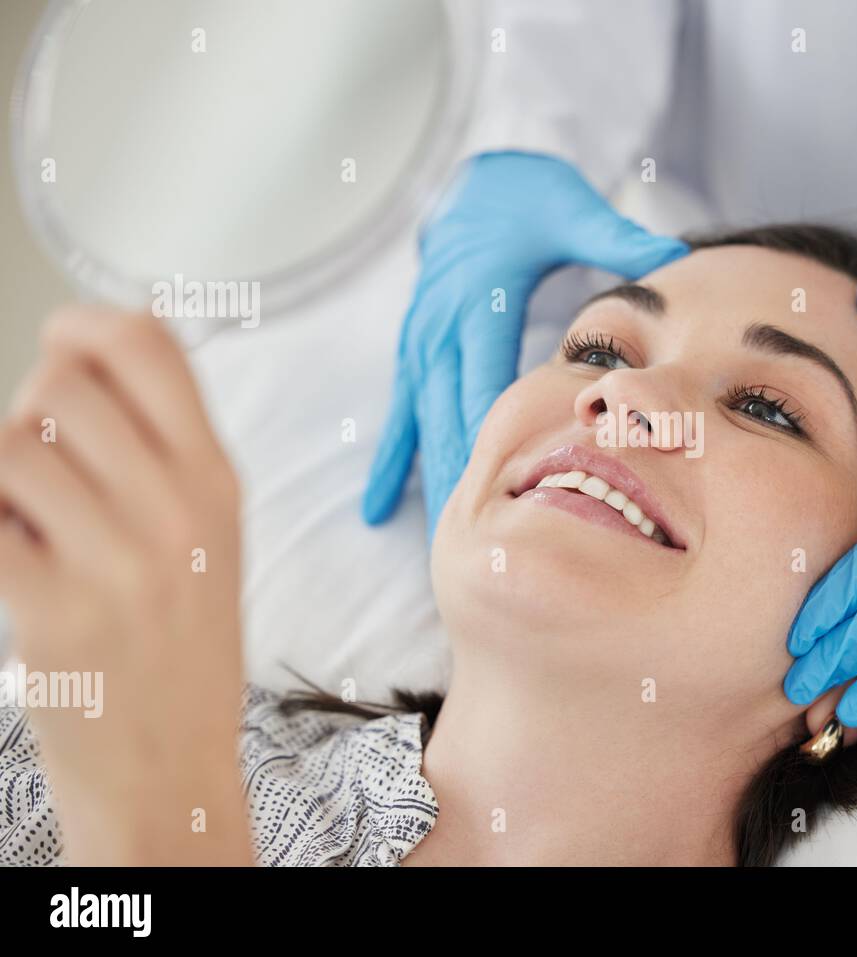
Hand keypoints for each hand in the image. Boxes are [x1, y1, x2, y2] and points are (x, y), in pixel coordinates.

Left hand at [0, 308, 250, 863]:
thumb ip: (160, 446)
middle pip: (62, 385)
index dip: (87, 324)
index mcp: (217, 481)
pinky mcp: (53, 611)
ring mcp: (118, 562)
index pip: (150, 346)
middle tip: (42, 462)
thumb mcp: (209, 535)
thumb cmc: (182, 648)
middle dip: (29, 411)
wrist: (171, 763)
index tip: (64, 341)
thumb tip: (85, 351)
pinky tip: (14, 559)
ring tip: (28, 524)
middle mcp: (177, 511)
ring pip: (8, 450)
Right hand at [362, 150, 688, 539]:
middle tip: (479, 544)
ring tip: (446, 545)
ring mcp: (421, 344)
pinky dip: (391, 463)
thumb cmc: (526, 197)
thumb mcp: (571, 209)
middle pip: (450, 416)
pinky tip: (378, 512)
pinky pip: (400, 415)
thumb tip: (675, 257)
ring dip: (435, 481)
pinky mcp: (414, 353)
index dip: (495, 436)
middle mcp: (441, 328)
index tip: (509, 493)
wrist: (470, 181)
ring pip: (424, 425)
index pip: (487, 380)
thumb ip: (618, 238)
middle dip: (463, 478)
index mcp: (481, 301)